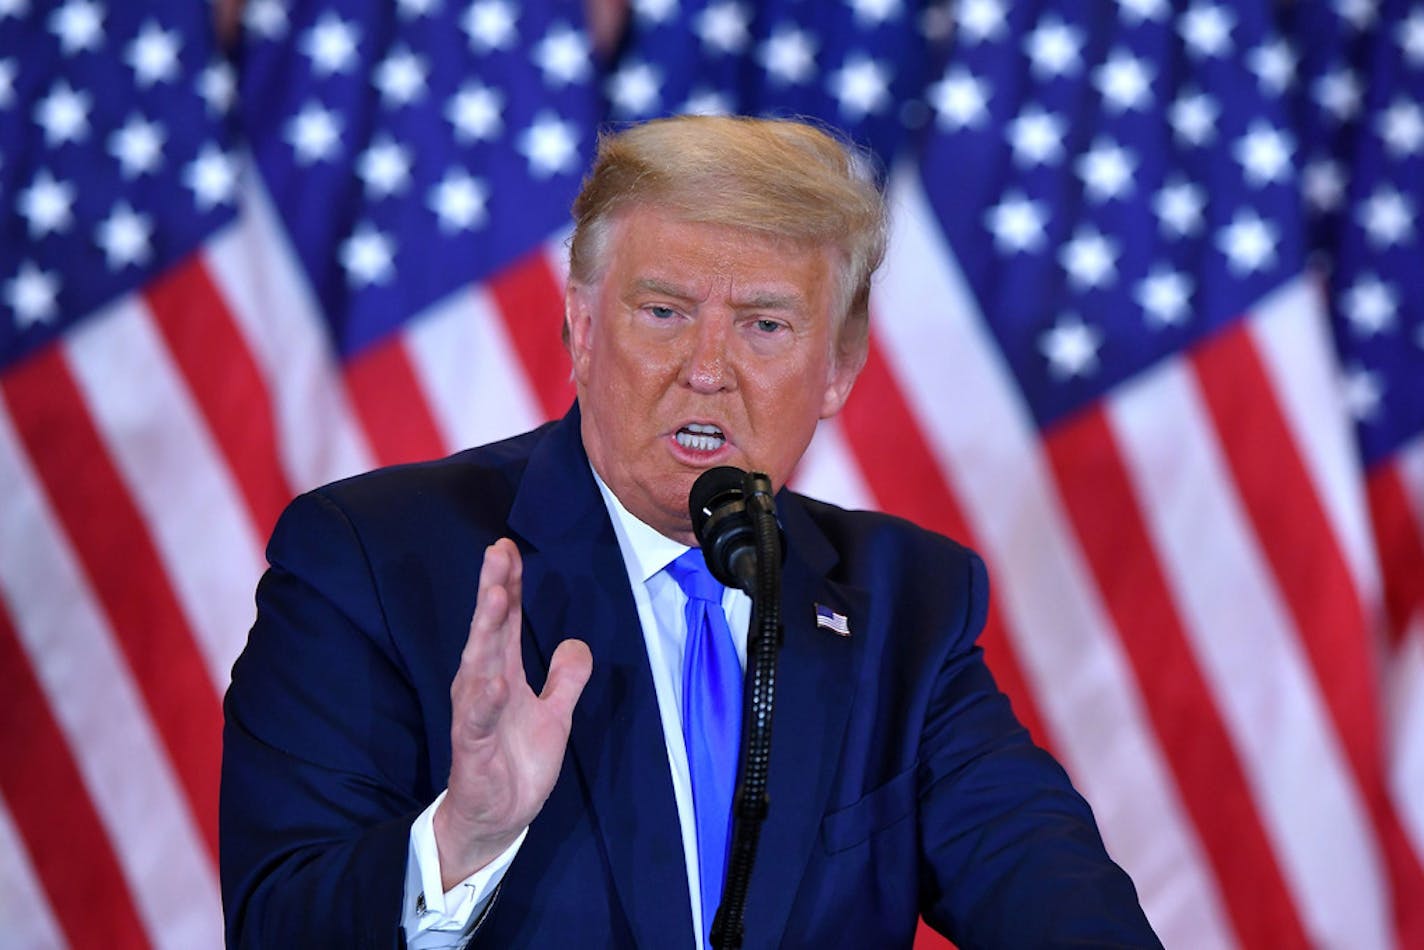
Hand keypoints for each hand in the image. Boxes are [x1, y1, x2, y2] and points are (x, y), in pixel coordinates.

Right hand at [433, 538, 592, 888]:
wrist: (496, 819)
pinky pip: (479, 720)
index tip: (508, 547)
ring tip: (495, 596)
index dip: (507, 584)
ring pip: (479, 665)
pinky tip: (495, 679)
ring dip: (486, 630)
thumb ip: (566, 678)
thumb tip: (577, 642)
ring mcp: (476, 715)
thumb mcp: (555, 715)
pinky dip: (486, 699)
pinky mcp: (474, 748)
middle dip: (493, 591)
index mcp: (501, 674)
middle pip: (489, 630)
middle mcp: (483, 686)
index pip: (505, 621)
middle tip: (498, 554)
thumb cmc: (516, 762)